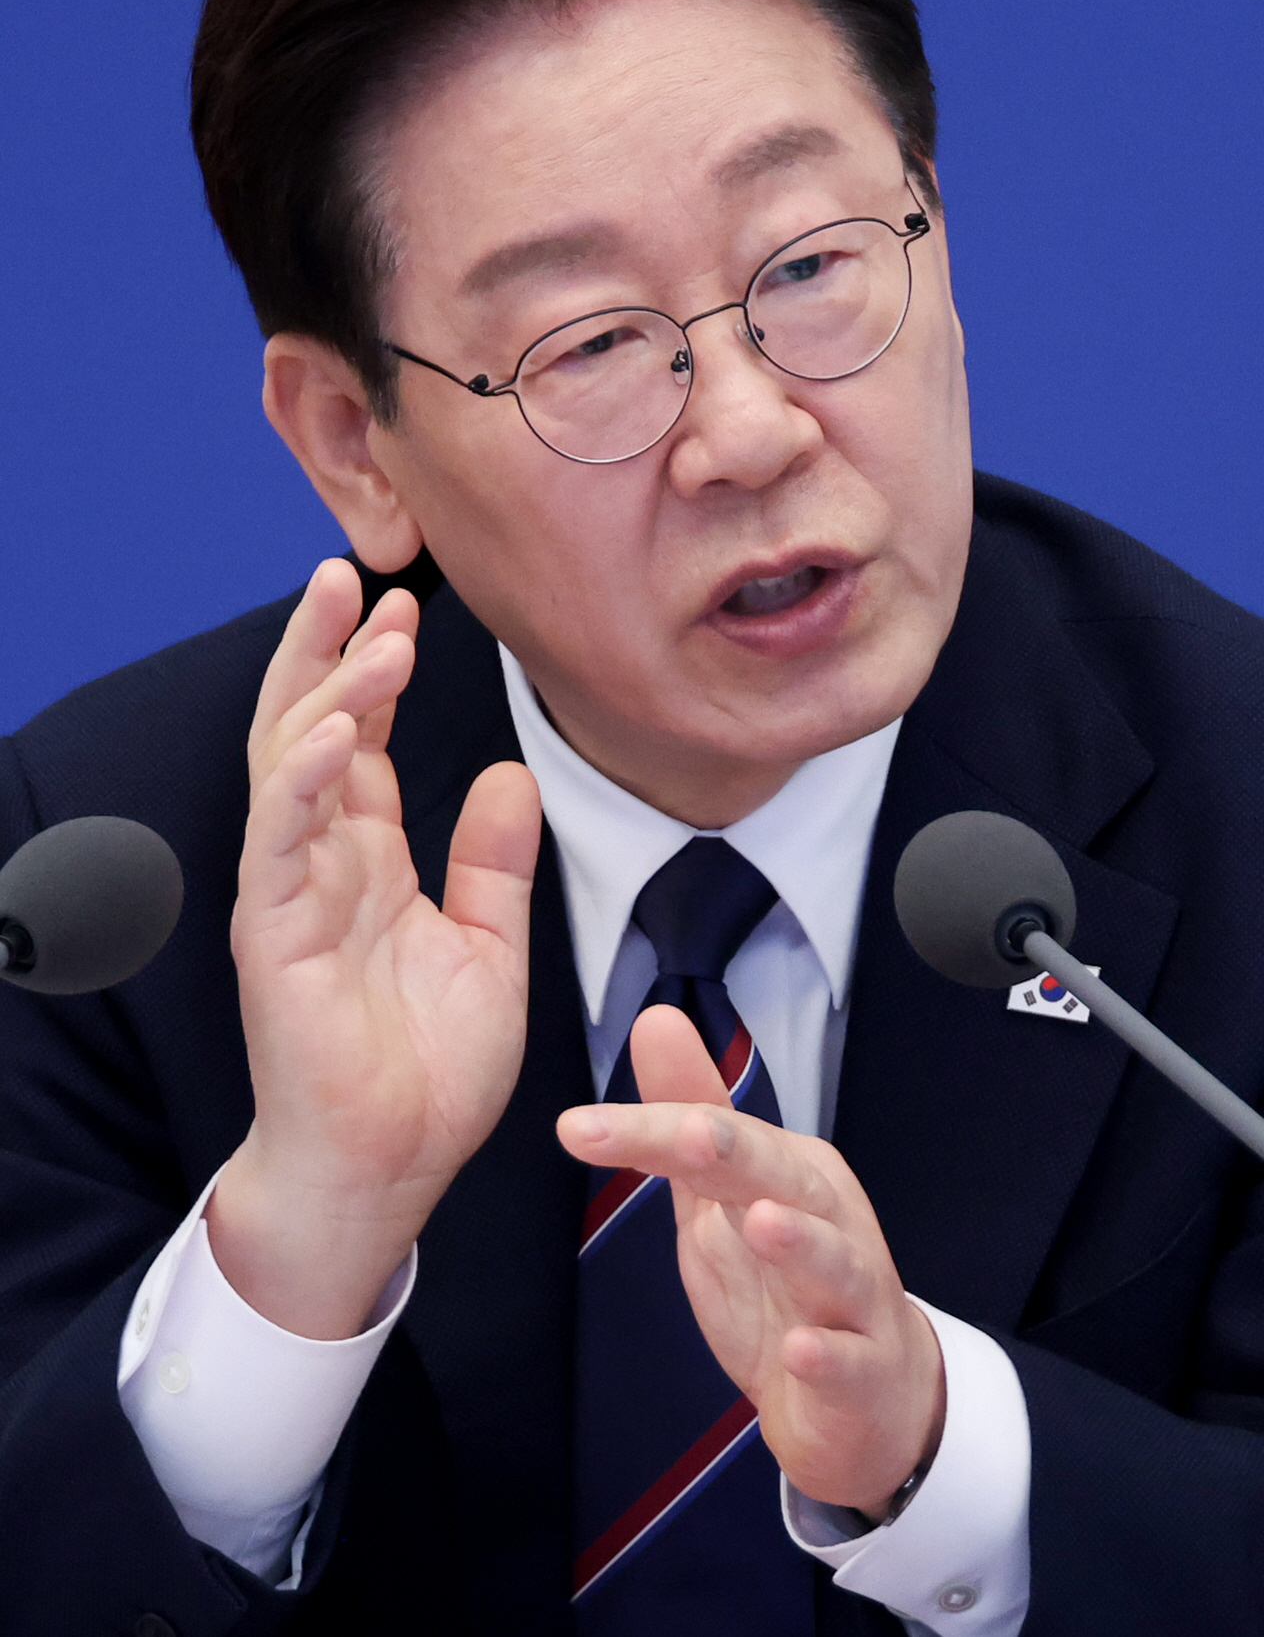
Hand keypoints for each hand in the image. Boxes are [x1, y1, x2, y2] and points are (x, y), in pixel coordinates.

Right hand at [209, 558, 541, 1337]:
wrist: (390, 1170)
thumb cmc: (429, 1073)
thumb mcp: (488, 949)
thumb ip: (494, 864)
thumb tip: (508, 774)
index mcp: (370, 859)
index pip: (360, 741)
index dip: (376, 672)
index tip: (406, 607)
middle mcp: (323, 861)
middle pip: (310, 727)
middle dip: (326, 649)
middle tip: (349, 572)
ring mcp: (293, 892)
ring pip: (290, 765)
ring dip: (325, 693)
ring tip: (371, 631)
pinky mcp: (276, 934)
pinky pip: (279, 841)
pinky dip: (299, 781)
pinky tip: (328, 734)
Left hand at [557, 1004, 945, 1518]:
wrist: (861, 1393)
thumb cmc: (786, 1281)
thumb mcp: (723, 1195)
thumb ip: (689, 1111)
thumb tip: (655, 1018)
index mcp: (788, 1170)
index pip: (715, 1135)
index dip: (648, 1128)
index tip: (577, 1128)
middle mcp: (827, 1217)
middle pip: (779, 1176)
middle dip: (738, 1153)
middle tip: (689, 1135)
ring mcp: (852, 1292)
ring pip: (835, 1258)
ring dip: (802, 1241)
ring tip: (763, 1222)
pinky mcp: (863, 1367)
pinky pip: (849, 1358)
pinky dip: (827, 1354)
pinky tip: (801, 1350)